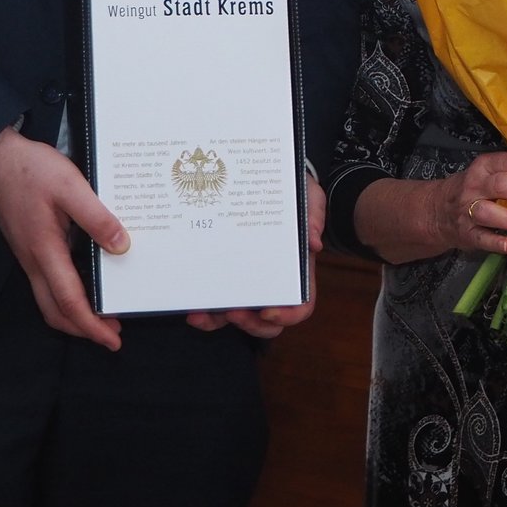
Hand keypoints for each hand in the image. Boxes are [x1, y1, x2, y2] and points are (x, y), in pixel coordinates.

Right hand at [0, 126, 125, 350]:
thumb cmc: (31, 169)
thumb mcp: (71, 187)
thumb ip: (97, 217)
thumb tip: (122, 246)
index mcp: (44, 250)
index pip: (69, 301)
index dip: (92, 326)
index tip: (113, 339)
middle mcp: (33, 260)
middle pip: (55, 311)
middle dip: (83, 329)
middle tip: (112, 334)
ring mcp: (29, 255)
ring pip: (49, 299)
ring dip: (74, 313)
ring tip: (104, 312)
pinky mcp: (30, 246)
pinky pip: (48, 281)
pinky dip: (68, 292)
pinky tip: (89, 280)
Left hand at [188, 178, 327, 338]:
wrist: (274, 181)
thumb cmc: (296, 194)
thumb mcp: (310, 197)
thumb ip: (314, 216)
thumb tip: (314, 243)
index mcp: (296, 271)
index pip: (300, 305)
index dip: (287, 316)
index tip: (268, 311)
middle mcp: (271, 282)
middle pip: (266, 322)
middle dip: (250, 325)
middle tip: (233, 312)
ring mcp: (247, 282)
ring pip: (236, 317)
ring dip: (217, 322)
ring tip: (199, 315)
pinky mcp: (225, 275)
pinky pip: (215, 303)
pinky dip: (204, 311)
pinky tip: (191, 306)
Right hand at [443, 152, 506, 258]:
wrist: (438, 210)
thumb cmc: (476, 189)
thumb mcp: (490, 174)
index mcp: (484, 166)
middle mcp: (474, 185)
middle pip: (503, 185)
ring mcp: (467, 210)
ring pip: (490, 212)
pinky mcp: (464, 233)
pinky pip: (479, 238)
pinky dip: (495, 242)